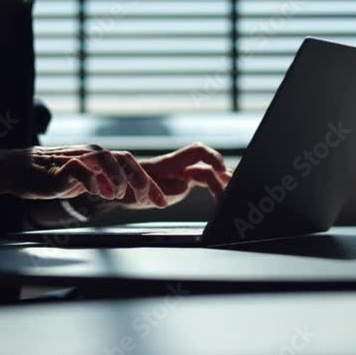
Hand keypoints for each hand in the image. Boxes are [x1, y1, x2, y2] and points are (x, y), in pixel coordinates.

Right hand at [8, 145, 169, 207]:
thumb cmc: (53, 177)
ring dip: (118, 178)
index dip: (150, 184)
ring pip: (106, 158)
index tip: (162, 202)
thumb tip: (130, 197)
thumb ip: (107, 187)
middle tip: (150, 199)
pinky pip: (80, 168)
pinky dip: (92, 180)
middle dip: (141, 179)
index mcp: (101, 160)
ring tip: (119, 196)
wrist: (19, 170)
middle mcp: (93, 155)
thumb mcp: (86, 184)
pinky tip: (96, 192)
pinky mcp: (60, 166)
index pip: (132, 167)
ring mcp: (77, 157)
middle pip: (125, 159)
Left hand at [115, 143, 231, 209]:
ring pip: (212, 174)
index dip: (212, 160)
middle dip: (225, 175)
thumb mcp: (138, 190)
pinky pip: (207, 182)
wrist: (119, 185)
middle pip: (210, 165)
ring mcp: (185, 173)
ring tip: (234, 197)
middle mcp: (181, 165)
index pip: (198, 153)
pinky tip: (224, 201)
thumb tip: (180, 188)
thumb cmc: (126, 186)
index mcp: (171, 163)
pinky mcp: (185, 182)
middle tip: (236, 190)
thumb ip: (158, 188)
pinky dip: (217, 190)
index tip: (220, 173)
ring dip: (224, 183)